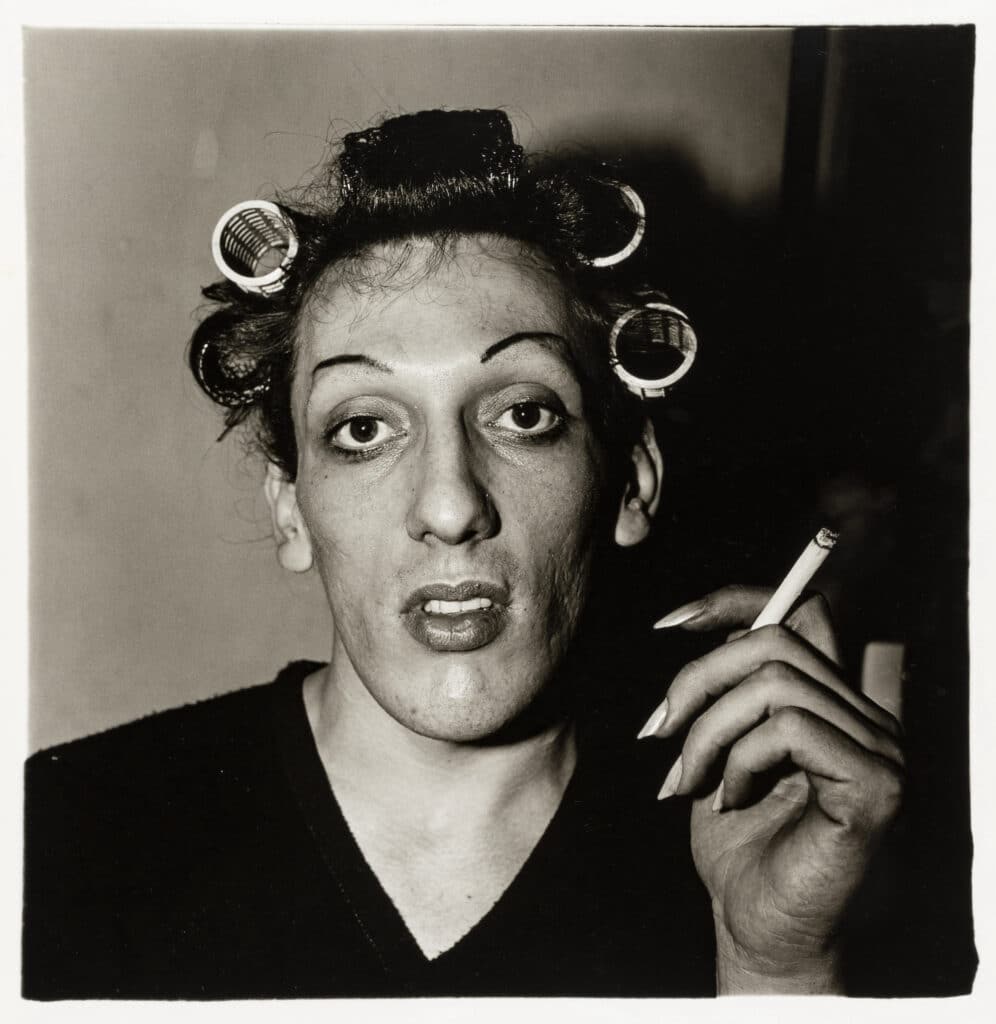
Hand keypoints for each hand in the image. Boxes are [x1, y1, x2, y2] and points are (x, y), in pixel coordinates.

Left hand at [641, 585, 903, 993]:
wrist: (758, 928)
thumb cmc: (736, 842)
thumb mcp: (717, 747)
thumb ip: (724, 690)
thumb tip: (692, 624)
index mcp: (833, 704)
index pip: (801, 613)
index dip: (734, 600)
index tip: (669, 624)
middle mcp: (867, 717)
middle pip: (774, 640)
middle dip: (698, 678)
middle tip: (658, 731)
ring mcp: (879, 750)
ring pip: (775, 683)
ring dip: (708, 730)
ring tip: (686, 779)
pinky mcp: (875, 786)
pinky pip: (790, 728)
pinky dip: (739, 758)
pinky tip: (728, 800)